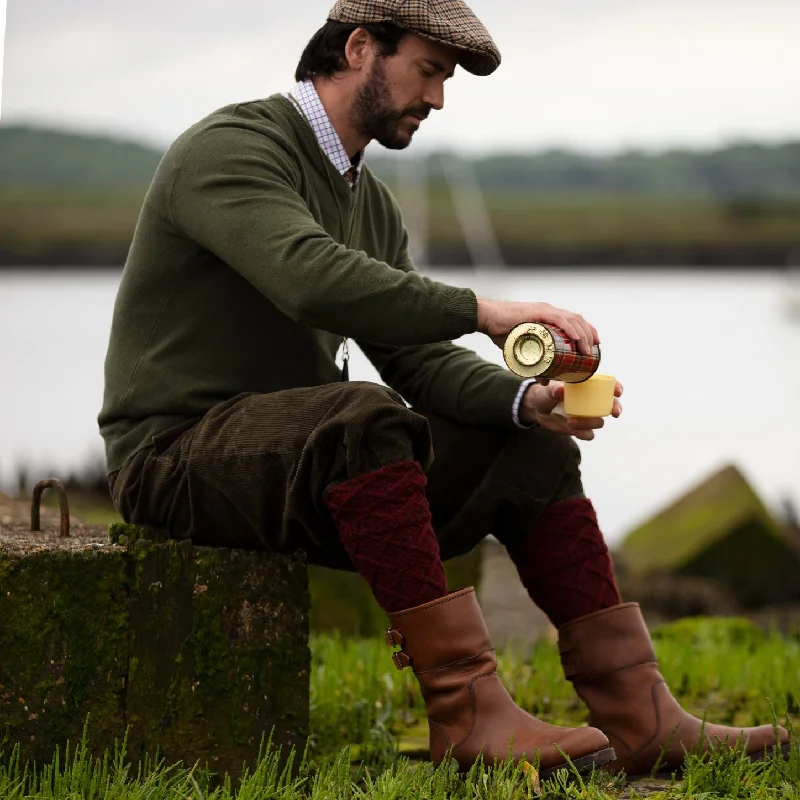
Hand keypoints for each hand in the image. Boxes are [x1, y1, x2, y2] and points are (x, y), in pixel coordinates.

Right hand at [476, 297, 598, 355]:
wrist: (487, 318)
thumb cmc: (501, 331)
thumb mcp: (521, 351)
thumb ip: (534, 366)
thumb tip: (544, 381)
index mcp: (549, 316)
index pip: (574, 321)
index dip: (587, 332)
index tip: (594, 345)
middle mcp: (550, 311)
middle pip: (578, 320)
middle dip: (590, 334)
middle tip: (594, 350)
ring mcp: (545, 310)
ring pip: (573, 320)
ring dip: (584, 334)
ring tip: (588, 350)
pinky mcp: (539, 312)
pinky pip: (561, 320)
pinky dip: (572, 329)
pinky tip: (579, 339)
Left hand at [519, 379, 623, 439]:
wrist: (537, 409)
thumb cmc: (546, 393)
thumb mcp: (548, 389)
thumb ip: (554, 389)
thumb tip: (560, 391)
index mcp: (587, 387)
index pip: (608, 385)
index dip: (616, 387)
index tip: (617, 392)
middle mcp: (591, 401)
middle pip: (611, 405)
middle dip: (616, 408)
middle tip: (614, 413)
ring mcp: (587, 416)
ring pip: (599, 422)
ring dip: (589, 423)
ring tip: (570, 421)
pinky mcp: (580, 429)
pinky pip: (589, 434)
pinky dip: (583, 433)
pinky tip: (572, 430)